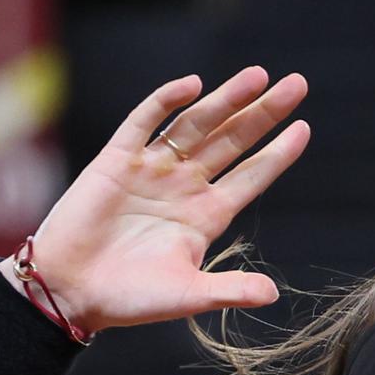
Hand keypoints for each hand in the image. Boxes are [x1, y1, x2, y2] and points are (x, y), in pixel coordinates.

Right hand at [15, 68, 311, 332]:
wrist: (70, 291)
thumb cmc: (130, 298)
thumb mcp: (187, 296)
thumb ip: (229, 290)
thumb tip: (272, 294)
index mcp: (206, 216)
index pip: (250, 176)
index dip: (277, 154)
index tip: (304, 129)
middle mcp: (184, 186)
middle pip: (232, 140)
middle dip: (263, 113)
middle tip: (298, 84)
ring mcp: (152, 169)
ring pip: (196, 125)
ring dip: (226, 100)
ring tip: (259, 76)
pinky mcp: (116, 160)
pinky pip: (144, 121)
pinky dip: (166, 102)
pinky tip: (191, 85)